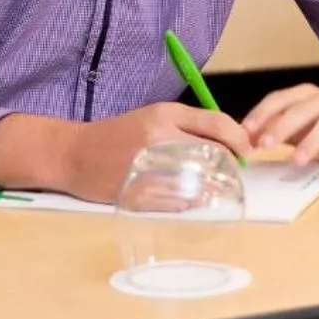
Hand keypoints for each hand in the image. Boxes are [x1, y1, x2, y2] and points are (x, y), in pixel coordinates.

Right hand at [59, 103, 252, 202]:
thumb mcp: (151, 118)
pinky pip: (178, 202)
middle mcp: (158, 137)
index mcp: (163, 114)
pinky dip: (192, 203)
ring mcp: (148, 166)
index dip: (238, 138)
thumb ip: (185, 126)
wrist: (72, 153)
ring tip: (219, 190)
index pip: (216, 122)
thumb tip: (226, 141)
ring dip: (215, 188)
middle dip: (230, 165)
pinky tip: (195, 202)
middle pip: (213, 152)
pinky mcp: (138, 192)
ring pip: (199, 180)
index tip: (247, 150)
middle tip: (233, 173)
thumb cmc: (115, 135)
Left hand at [242, 84, 318, 181]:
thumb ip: (276, 128)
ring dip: (310, 143)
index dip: (263, 113)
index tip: (246, 130)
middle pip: (303, 110)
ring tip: (296, 162)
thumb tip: (247, 140)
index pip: (281, 98)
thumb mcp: (301, 121)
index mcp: (308, 94)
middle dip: (282, 127)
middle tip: (265, 145)